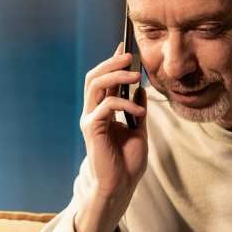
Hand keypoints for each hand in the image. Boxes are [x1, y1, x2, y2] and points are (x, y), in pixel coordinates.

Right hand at [75, 42, 147, 231]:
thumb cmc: (128, 161)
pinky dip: (125, 104)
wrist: (121, 185)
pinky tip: (140, 113)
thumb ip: (137, 108)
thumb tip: (141, 87)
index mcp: (103, 111)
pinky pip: (107, 105)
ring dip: (117, 75)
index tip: (126, 46)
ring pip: (96, 85)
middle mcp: (93, 112)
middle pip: (95, 77)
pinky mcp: (92, 128)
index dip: (113, 61)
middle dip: (112, 62)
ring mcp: (90, 119)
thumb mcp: (139, 129)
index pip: (104, 80)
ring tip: (136, 75)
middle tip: (130, 55)